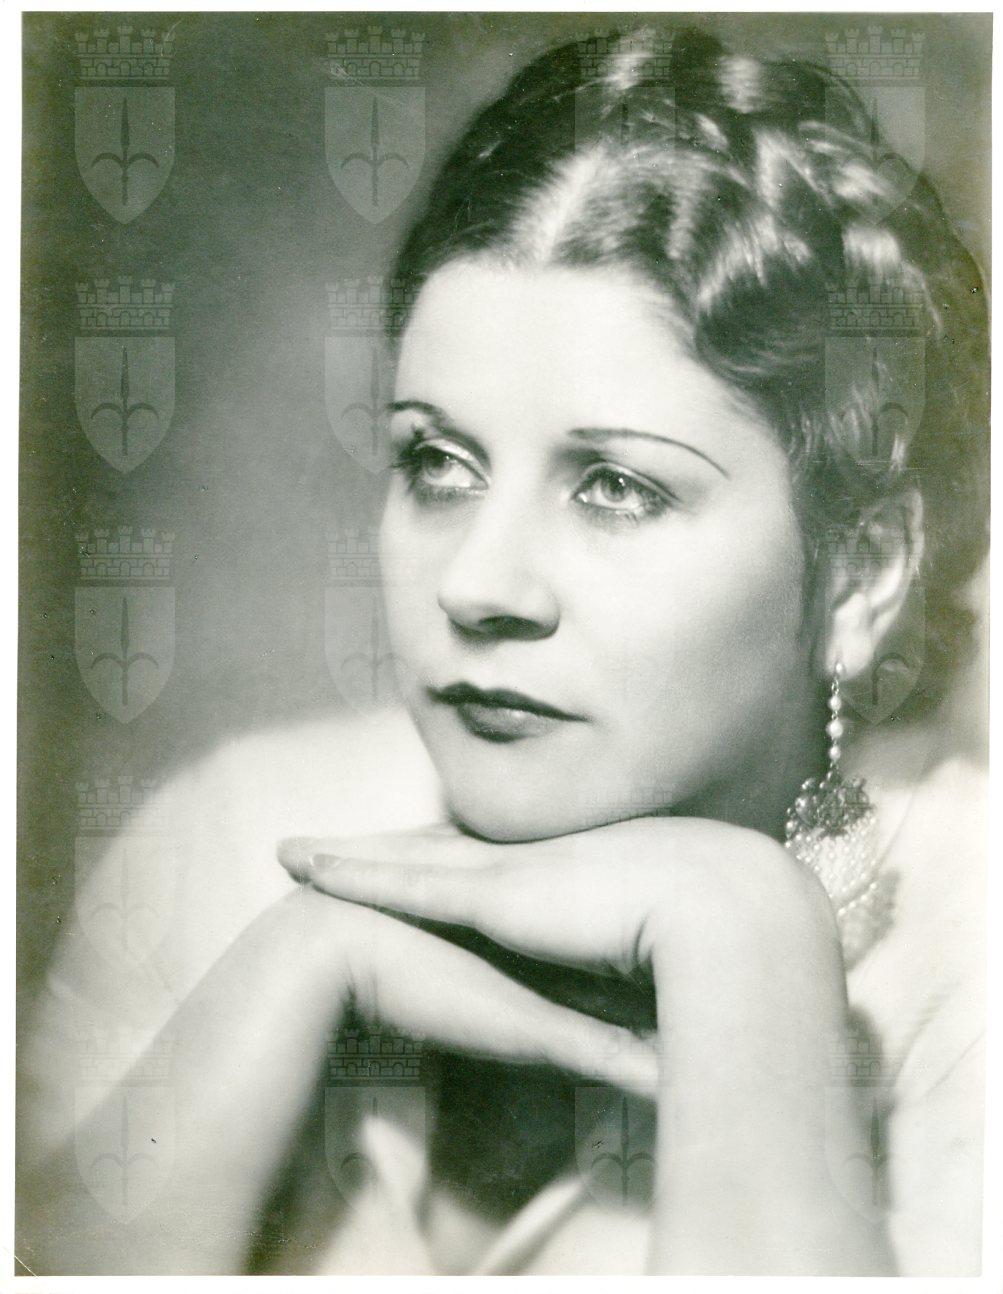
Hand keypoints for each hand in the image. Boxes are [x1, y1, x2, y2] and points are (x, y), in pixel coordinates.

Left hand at [278, 818, 890, 1273]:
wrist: (730, 911)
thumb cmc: (721, 941)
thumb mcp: (671, 949)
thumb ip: (644, 965)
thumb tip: (649, 1004)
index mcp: (575, 873)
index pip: (498, 866)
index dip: (450, 859)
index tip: (417, 858)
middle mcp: (534, 861)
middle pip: (437, 850)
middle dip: (382, 849)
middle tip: (324, 847)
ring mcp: (508, 871)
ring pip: (403, 859)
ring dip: (347, 855)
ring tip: (295, 851)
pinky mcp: (488, 893)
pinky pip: (398, 880)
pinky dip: (348, 871)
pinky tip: (304, 866)